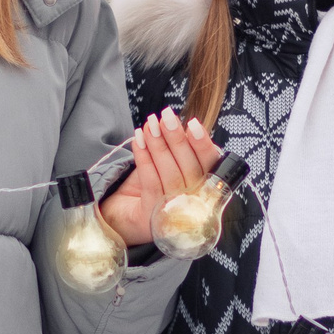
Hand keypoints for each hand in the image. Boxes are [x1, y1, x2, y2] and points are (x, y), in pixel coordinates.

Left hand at [98, 108, 223, 247]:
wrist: (122, 215)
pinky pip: (150, 182)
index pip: (210, 166)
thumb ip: (180, 151)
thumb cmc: (153, 185)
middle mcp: (194, 205)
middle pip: (190, 169)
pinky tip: (138, 140)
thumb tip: (180, 124)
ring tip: (150, 125)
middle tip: (166, 116)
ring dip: (158, 146)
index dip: (202, 145)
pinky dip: (144, 158)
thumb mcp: (171, 166)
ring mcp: (175, 213)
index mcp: (206, 191)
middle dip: (177, 139)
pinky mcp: (153, 217)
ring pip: (170, 175)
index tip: (192, 124)